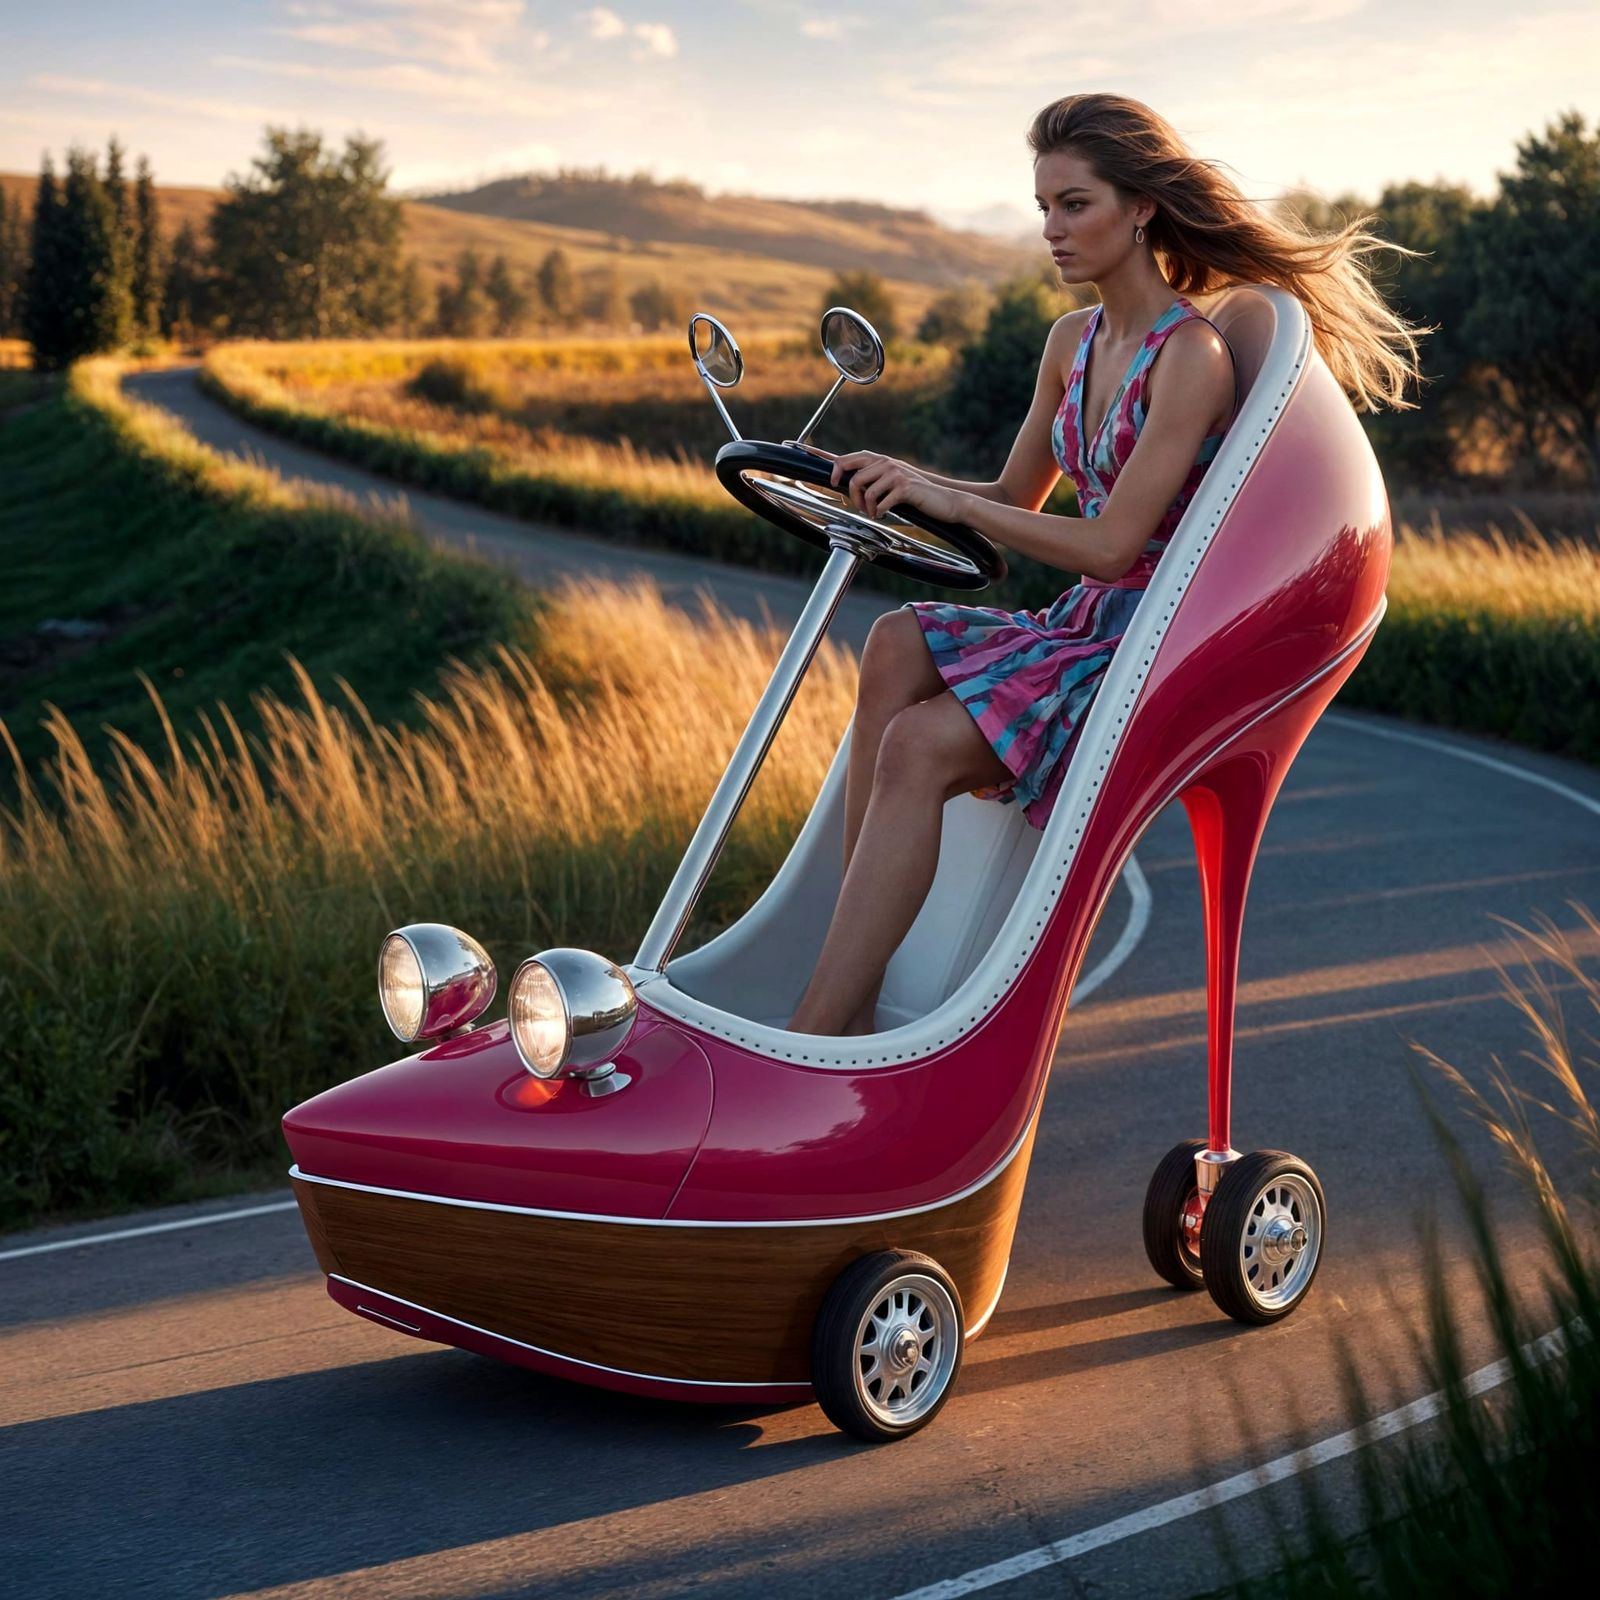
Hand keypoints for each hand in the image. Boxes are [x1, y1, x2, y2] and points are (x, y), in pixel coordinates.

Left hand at [806, 446, 966, 523]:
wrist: (943, 500)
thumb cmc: (914, 495)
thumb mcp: (890, 484)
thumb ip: (871, 481)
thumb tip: (846, 486)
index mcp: (878, 461)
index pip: (845, 458)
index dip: (822, 457)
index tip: (799, 450)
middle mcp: (884, 462)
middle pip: (852, 477)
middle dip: (852, 497)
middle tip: (861, 508)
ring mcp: (895, 473)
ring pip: (865, 491)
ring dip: (867, 507)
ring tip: (875, 512)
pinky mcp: (904, 487)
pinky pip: (880, 502)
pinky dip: (879, 512)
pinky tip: (885, 513)